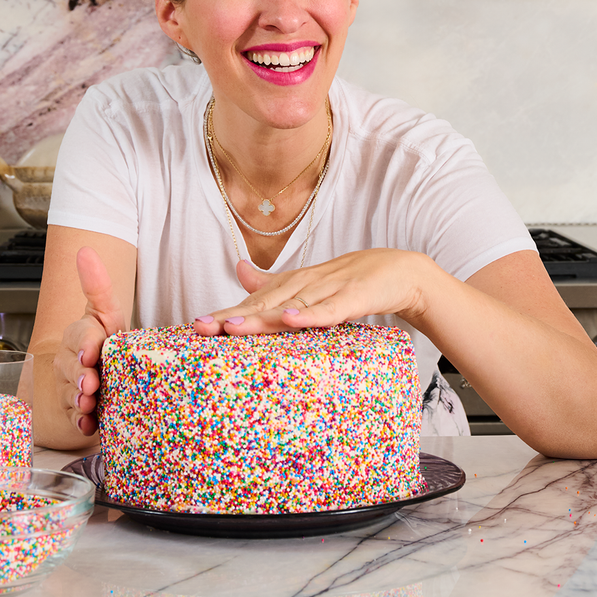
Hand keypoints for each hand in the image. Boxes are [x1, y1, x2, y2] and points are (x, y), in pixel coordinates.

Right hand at [57, 247, 127, 434]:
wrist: (110, 378)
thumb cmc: (109, 342)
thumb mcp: (108, 314)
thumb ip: (97, 286)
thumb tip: (84, 250)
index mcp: (82, 334)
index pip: (80, 335)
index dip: (85, 343)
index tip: (91, 352)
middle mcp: (72, 360)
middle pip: (70, 367)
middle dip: (79, 374)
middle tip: (91, 382)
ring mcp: (71, 387)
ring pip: (69, 394)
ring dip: (79, 400)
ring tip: (90, 403)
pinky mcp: (76, 413)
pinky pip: (74, 420)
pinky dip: (81, 424)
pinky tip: (89, 425)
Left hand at [192, 248, 431, 334]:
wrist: (400, 271)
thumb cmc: (351, 281)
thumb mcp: (308, 282)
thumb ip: (274, 282)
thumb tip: (238, 269)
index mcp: (292, 285)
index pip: (253, 302)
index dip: (225, 313)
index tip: (195, 326)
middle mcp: (304, 285)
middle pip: (263, 304)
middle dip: (231, 316)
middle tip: (201, 327)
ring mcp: (328, 290)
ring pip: (290, 307)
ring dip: (261, 317)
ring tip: (231, 326)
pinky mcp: (352, 299)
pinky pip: (329, 310)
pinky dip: (310, 316)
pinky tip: (290, 320)